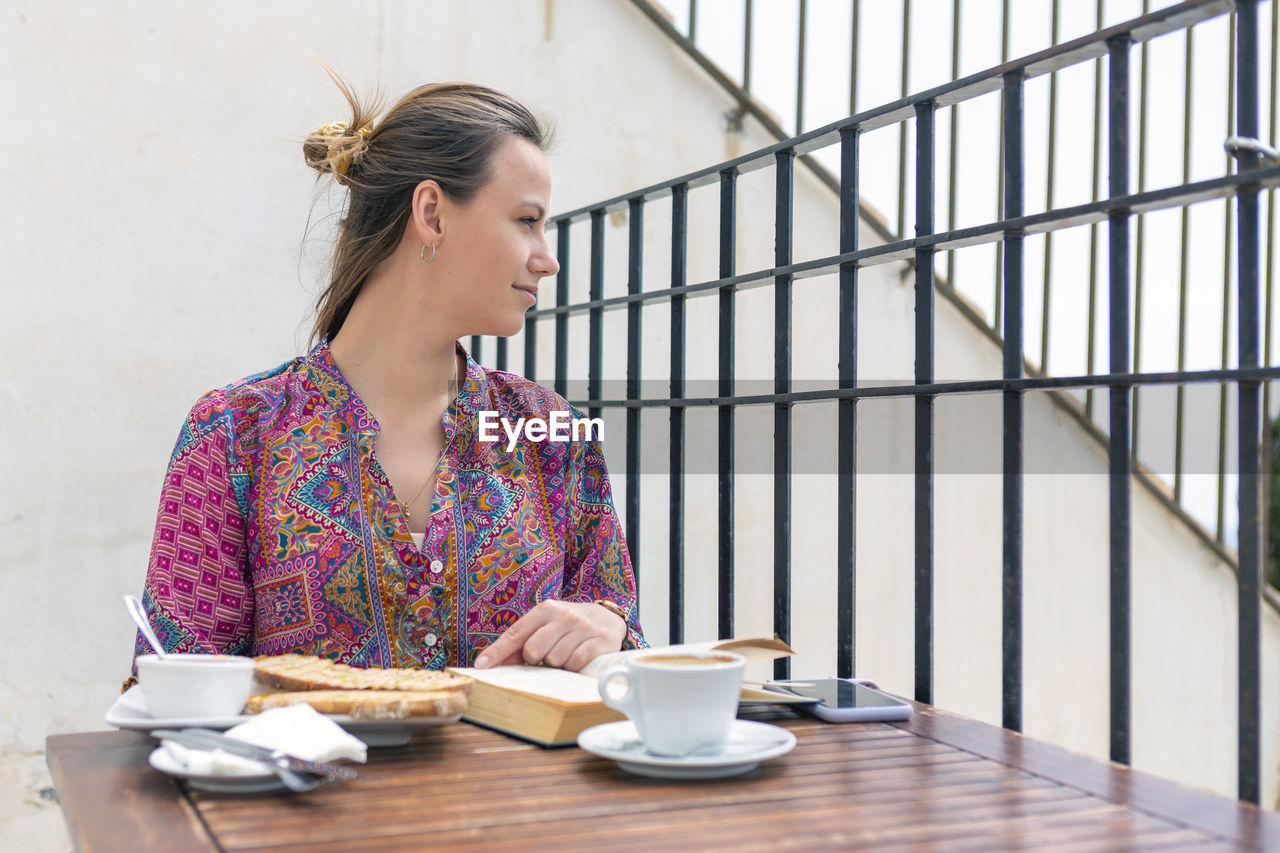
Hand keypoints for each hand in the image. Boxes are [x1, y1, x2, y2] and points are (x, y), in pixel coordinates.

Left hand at [474, 600, 626, 671]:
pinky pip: (575, 663)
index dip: (498, 651)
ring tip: (565, 654)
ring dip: (557, 664)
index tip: (482, 666)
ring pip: (555, 660)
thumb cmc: (568, 625)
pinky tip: (577, 658)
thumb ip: (521, 642)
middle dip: (535, 660)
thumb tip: (492, 662)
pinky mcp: (600, 641)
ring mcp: (583, 627)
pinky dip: (573, 667)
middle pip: (533, 650)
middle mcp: (564, 615)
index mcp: (545, 609)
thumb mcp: (545, 626)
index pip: (516, 633)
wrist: (607, 617)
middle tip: (545, 656)